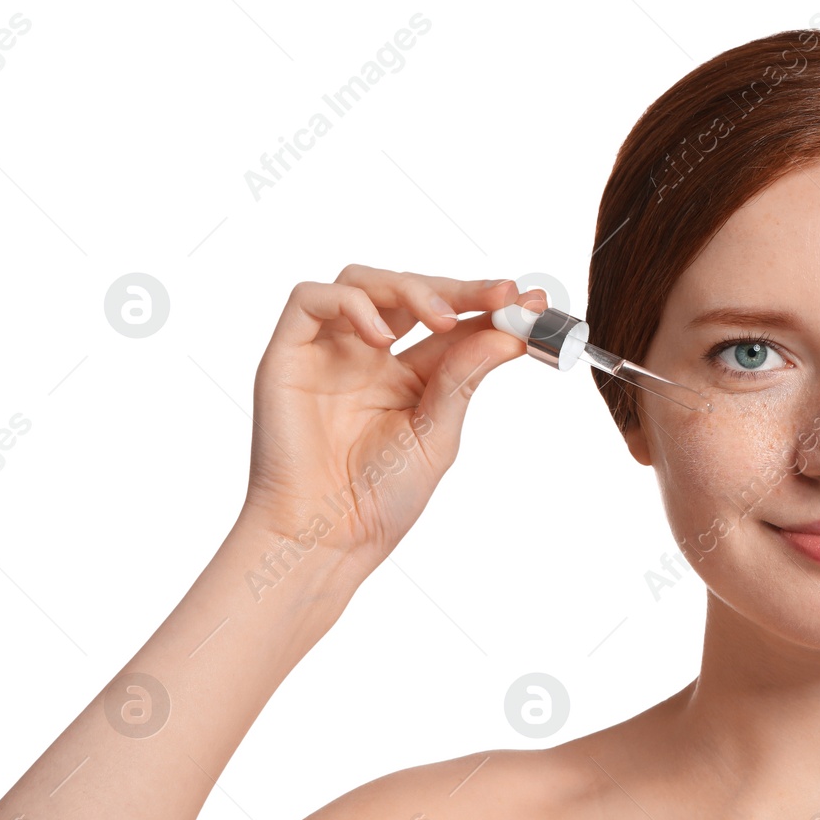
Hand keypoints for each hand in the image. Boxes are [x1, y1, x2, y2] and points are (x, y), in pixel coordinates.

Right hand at [236, 264, 545, 573]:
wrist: (326, 537)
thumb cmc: (379, 498)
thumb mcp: (437, 434)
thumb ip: (463, 378)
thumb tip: (506, 334)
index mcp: (408, 377)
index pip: (452, 324)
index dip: (489, 307)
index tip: (531, 302)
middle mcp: (368, 356)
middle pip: (410, 293)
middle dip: (459, 290)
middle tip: (500, 296)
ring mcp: (327, 351)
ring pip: (363, 281)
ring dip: (409, 288)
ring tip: (441, 319)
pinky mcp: (288, 354)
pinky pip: (309, 299)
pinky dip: (349, 304)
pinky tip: (381, 337)